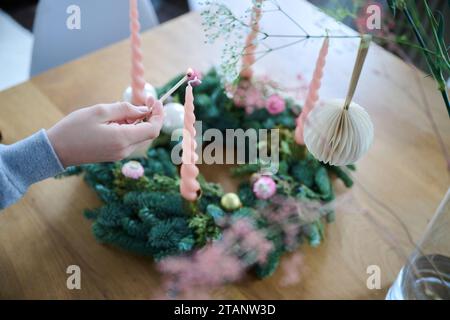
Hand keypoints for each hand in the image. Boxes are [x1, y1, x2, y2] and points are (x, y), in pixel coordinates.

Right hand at [47, 97, 162, 166]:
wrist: (56, 150)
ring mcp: (120, 154)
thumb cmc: (74, 128)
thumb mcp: (100, 111)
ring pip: (139, 136)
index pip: (152, 129)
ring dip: (137, 122)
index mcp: (122, 139)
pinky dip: (129, 128)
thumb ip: (124, 109)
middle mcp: (124, 150)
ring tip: (118, 111)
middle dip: (148, 116)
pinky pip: (129, 140)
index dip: (158, 115)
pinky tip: (114, 121)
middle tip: (142, 100)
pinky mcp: (114, 155)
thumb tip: (143, 111)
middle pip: (148, 133)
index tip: (154, 101)